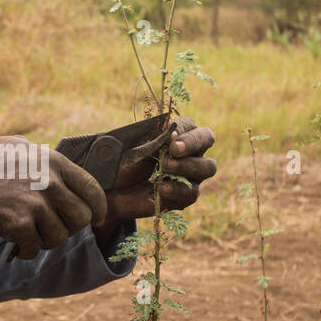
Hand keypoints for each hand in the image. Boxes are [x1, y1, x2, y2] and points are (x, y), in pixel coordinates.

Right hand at [0, 136, 108, 259]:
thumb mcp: (18, 146)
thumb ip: (44, 158)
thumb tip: (64, 170)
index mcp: (53, 161)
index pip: (93, 190)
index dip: (98, 209)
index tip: (96, 219)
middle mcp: (50, 182)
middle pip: (81, 218)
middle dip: (69, 228)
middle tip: (51, 227)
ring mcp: (35, 204)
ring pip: (60, 237)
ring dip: (45, 240)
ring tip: (29, 232)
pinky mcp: (19, 225)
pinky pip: (36, 249)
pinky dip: (26, 251)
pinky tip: (15, 243)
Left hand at [93, 117, 216, 240]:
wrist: (113, 190)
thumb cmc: (125, 162)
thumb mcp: (133, 147)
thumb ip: (151, 141)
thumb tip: (167, 137)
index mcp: (177, 134)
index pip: (190, 125)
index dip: (182, 128)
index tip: (169, 135)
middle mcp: (190, 152)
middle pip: (206, 139)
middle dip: (192, 143)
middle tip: (174, 149)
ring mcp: (191, 174)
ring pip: (207, 167)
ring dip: (188, 165)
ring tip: (166, 166)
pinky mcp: (185, 196)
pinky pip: (191, 193)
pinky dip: (178, 189)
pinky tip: (162, 188)